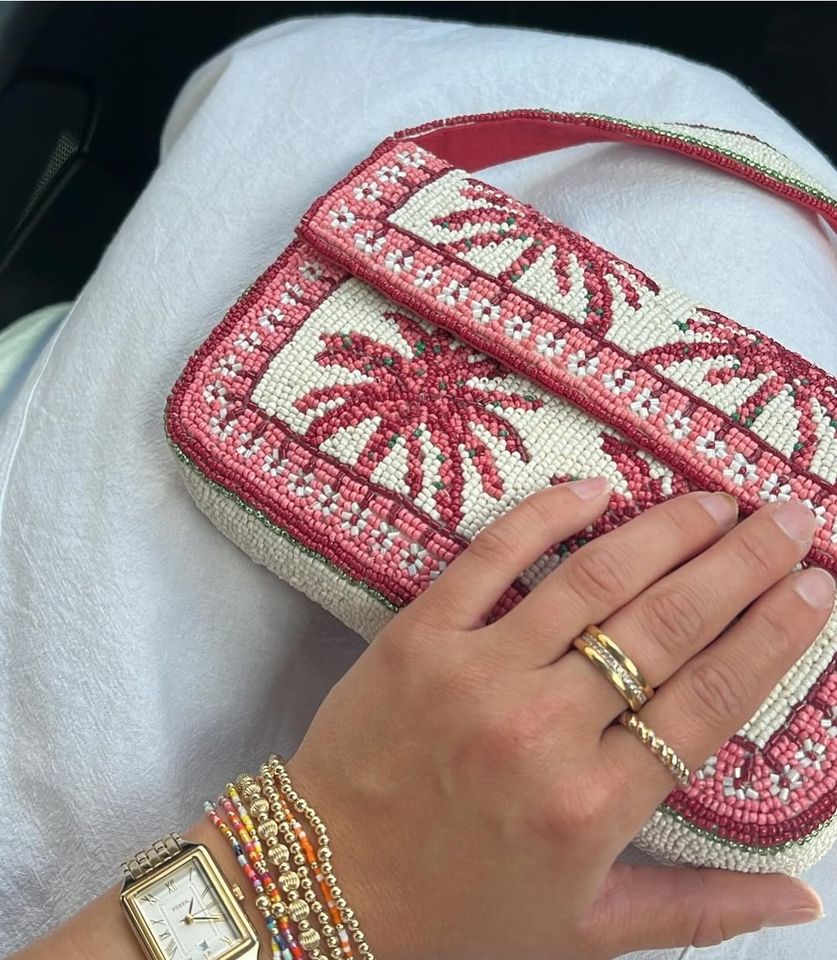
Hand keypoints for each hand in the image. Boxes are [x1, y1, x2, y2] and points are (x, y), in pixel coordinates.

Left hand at [287, 479, 829, 959]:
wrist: (322, 887)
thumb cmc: (457, 915)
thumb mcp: (585, 933)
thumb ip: (697, 909)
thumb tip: (802, 893)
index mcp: (594, 808)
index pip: (712, 699)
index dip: (774, 633)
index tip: (816, 584)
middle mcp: (544, 732)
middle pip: (667, 625)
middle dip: (741, 562)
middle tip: (786, 517)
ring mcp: (477, 674)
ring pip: (593, 581)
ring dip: (665, 530)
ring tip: (716, 499)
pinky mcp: (419, 636)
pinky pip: (491, 558)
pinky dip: (545, 515)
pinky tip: (596, 487)